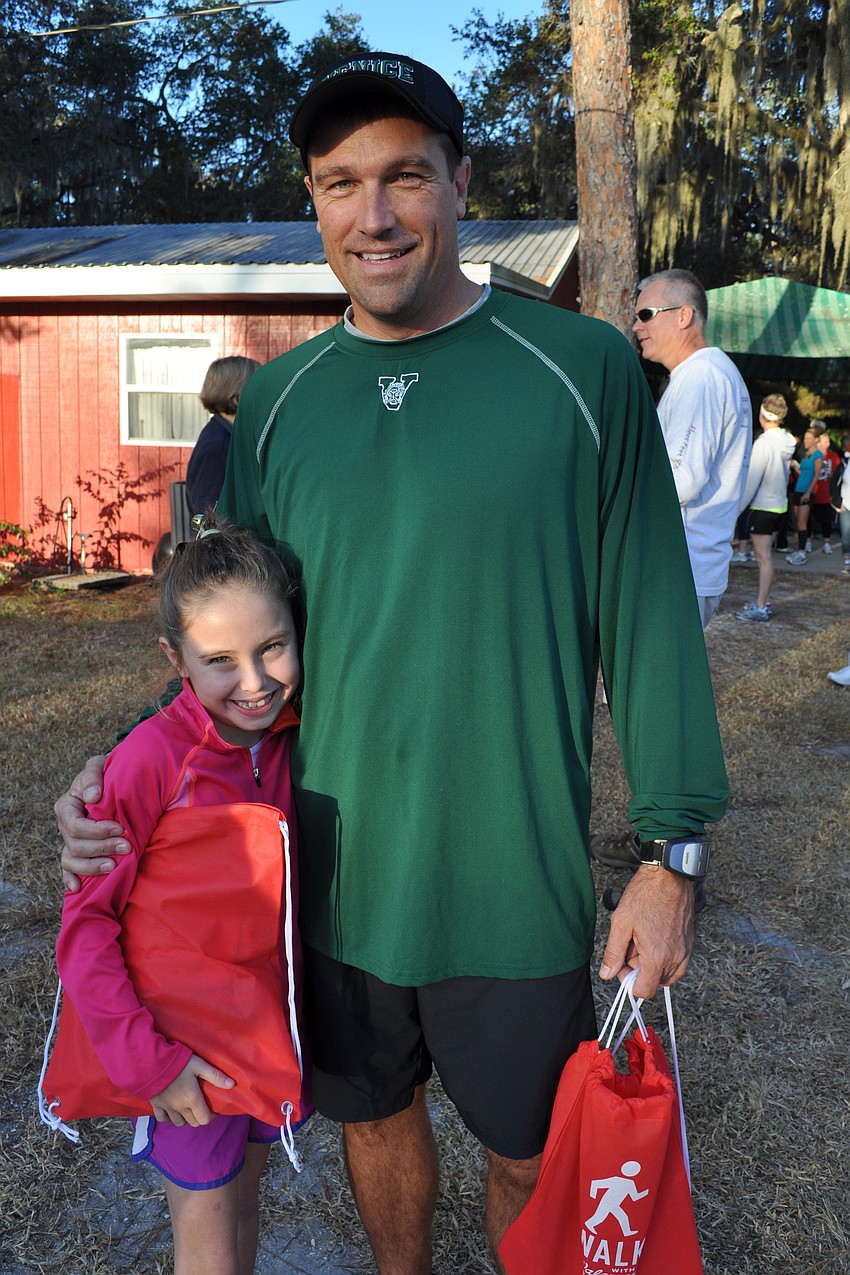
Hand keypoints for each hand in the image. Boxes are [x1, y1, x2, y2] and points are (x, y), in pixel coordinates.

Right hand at [56, 756, 130, 891]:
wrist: (110, 783)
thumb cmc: (104, 775)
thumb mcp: (97, 767)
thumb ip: (93, 776)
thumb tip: (92, 796)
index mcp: (67, 806)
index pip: (76, 825)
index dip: (97, 830)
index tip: (120, 828)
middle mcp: (65, 826)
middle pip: (76, 845)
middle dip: (102, 848)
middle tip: (127, 847)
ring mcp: (70, 840)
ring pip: (71, 860)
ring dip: (92, 866)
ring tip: (113, 867)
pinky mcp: (76, 851)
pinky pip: (68, 869)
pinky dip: (70, 879)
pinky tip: (78, 888)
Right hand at [149, 1054, 235, 1125]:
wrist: (151, 1063)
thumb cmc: (177, 1063)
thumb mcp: (199, 1065)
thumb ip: (215, 1076)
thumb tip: (232, 1085)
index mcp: (192, 1099)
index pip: (204, 1120)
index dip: (212, 1117)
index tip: (214, 1109)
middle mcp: (180, 1108)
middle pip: (193, 1123)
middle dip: (200, 1117)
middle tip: (202, 1107)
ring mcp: (167, 1108)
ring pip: (179, 1123)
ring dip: (186, 1118)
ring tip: (189, 1108)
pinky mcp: (156, 1105)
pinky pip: (163, 1119)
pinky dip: (169, 1118)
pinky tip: (173, 1110)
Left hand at [599, 866, 694, 998]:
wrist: (669, 875)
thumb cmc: (645, 894)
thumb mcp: (621, 923)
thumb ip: (614, 952)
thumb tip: (607, 973)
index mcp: (657, 956)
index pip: (644, 990)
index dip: (629, 982)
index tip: (622, 965)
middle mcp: (675, 958)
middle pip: (656, 982)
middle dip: (640, 970)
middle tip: (630, 946)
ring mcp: (685, 950)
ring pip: (667, 973)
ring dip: (652, 964)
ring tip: (642, 940)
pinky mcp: (690, 942)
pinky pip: (677, 962)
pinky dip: (664, 957)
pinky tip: (653, 936)